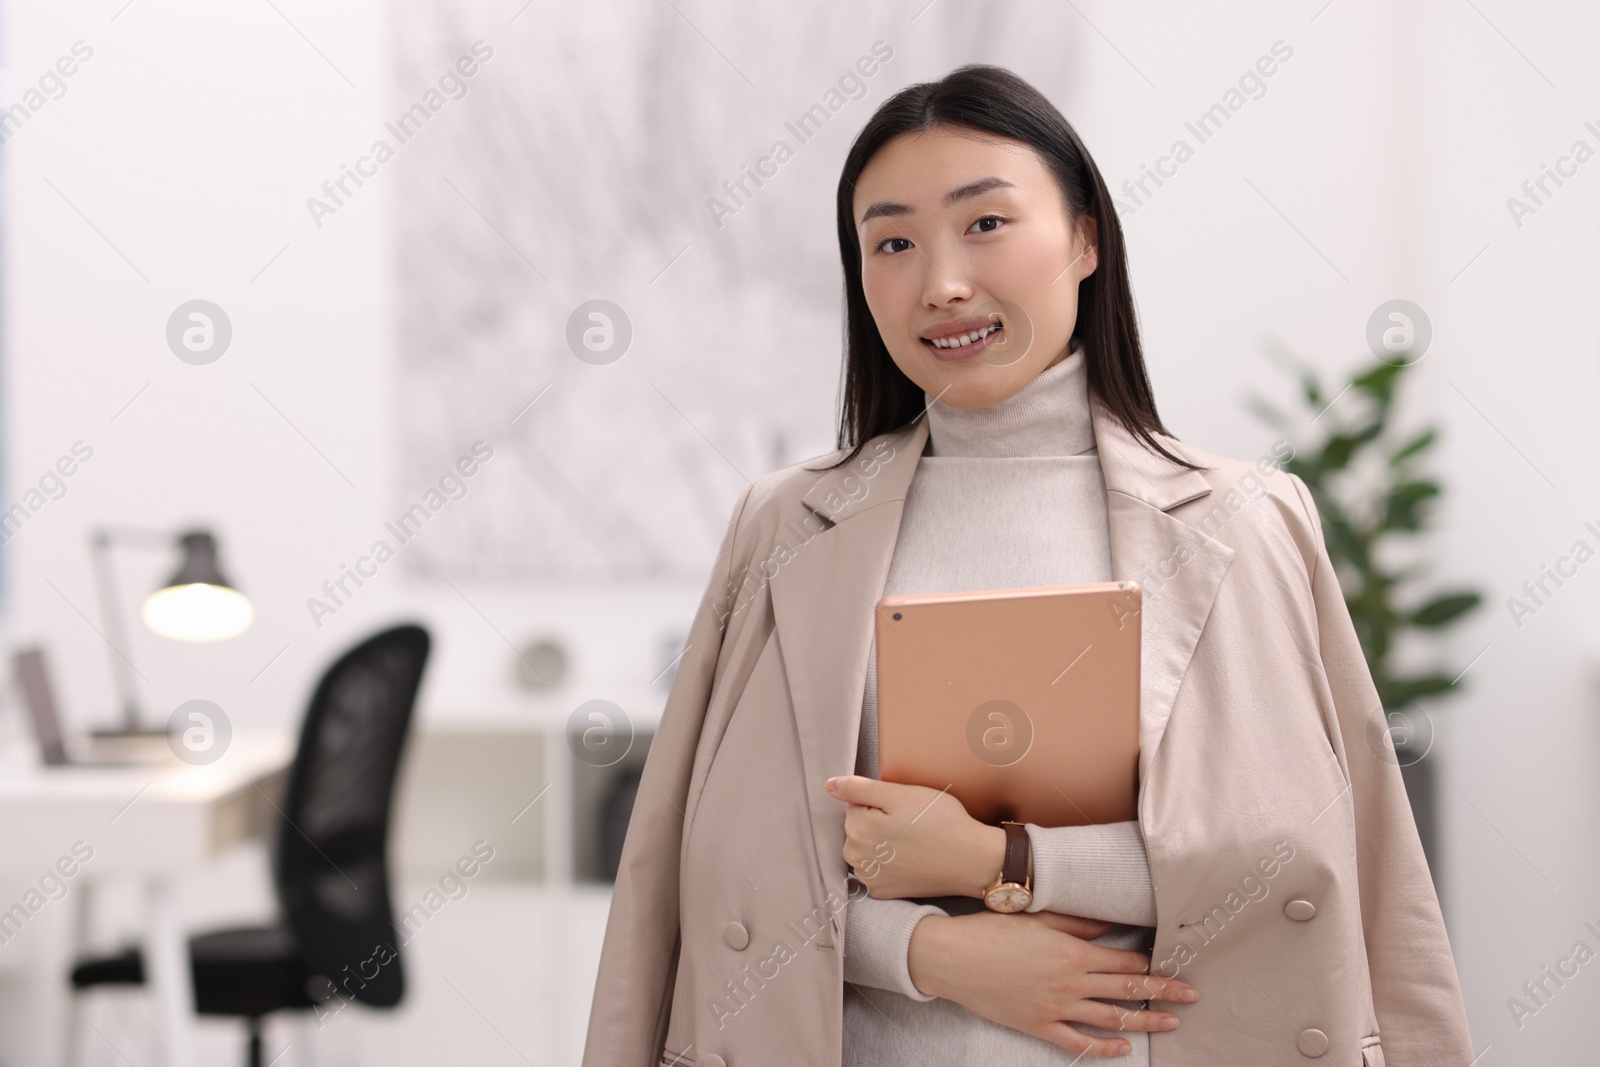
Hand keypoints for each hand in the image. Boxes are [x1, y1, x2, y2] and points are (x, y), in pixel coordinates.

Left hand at [826, 775, 1002, 899]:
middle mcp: (856, 858)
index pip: (855, 805)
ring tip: (912, 842)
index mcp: (857, 829)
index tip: (903, 810)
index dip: (880, 802)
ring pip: (865, 849)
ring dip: (882, 844)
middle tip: (910, 825)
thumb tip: (829, 785)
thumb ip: (860, 789)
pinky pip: (876, 870)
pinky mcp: (883, 893)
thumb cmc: (940, 822)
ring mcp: (869, 878)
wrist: (971, 861)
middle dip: (878, 822)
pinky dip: (888, 864)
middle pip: (857, 828)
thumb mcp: (902, 795)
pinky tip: (910, 860)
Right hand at [906, 911, 1197, 1056]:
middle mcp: (1071, 983)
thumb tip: (1110, 924)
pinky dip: (1104, 1048)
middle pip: (1127, 991)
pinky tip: (1124, 1048)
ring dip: (1145, 1021)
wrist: (953, 957)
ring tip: (1172, 1022)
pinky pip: (1079, 1043)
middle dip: (1164, 992)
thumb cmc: (993, 930)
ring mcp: (1056, 1008)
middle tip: (1192, 995)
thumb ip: (1077, 923)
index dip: (1151, 965)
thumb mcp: (1038, 917)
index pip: (1124, 962)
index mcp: (1073, 953)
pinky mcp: (1039, 1026)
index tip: (1174, 966)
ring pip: (1111, 1019)